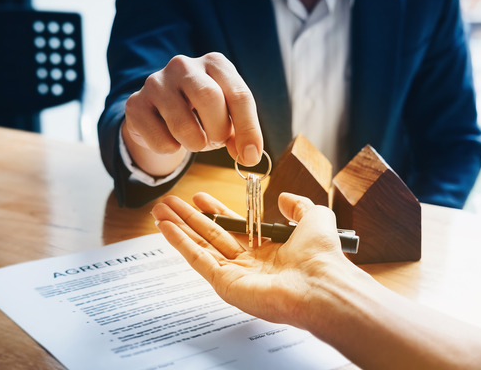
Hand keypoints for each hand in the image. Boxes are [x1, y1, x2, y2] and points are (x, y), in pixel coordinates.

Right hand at [123, 53, 262, 175]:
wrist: (159, 114)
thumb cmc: (201, 114)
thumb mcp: (227, 118)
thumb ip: (240, 135)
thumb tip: (249, 156)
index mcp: (215, 63)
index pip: (239, 94)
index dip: (248, 129)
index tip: (250, 156)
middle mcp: (184, 66)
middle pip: (210, 99)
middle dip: (218, 131)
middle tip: (216, 142)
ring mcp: (156, 82)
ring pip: (183, 124)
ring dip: (195, 144)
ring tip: (195, 140)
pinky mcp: (136, 104)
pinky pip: (161, 140)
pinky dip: (172, 149)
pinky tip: (171, 138)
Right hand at [151, 192, 347, 327]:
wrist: (320, 283)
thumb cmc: (321, 254)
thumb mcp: (314, 216)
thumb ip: (298, 205)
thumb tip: (284, 197)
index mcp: (268, 249)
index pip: (234, 227)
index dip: (216, 211)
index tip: (200, 197)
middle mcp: (250, 263)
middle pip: (212, 235)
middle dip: (189, 218)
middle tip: (169, 202)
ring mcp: (235, 274)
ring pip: (200, 246)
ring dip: (178, 228)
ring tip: (159, 211)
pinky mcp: (225, 284)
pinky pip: (198, 260)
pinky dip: (180, 243)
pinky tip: (166, 228)